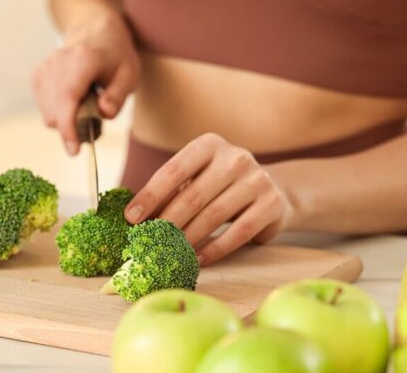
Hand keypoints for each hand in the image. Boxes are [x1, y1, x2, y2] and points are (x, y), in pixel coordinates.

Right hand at [32, 14, 138, 154]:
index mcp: (83, 60)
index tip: (74, 151)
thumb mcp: (129, 75)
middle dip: (73, 129)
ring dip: (66, 122)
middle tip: (95, 125)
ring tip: (86, 108)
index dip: (68, 129)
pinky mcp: (37, 75)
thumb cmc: (115, 56)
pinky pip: (44, 108)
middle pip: (56, 112)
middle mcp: (58, 62)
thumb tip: (103, 114)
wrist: (94, 32)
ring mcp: (44, 68)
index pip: (68, 100)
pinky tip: (73, 102)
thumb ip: (117, 96)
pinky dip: (58, 113)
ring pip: (48, 113)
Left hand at [123, 133, 294, 264]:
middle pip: (193, 195)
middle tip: (148, 243)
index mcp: (210, 145)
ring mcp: (257, 179)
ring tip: (170, 254)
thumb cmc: (221, 187)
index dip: (150, 195)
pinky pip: (239, 232)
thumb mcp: (197, 180)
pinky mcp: (272, 204)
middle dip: (167, 222)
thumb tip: (135, 219)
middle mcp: (236, 157)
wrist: (275, 191)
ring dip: (188, 239)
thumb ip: (171, 193)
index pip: (174, 170)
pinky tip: (198, 260)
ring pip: (214, 215)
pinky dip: (215, 249)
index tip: (131, 218)